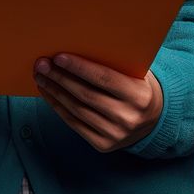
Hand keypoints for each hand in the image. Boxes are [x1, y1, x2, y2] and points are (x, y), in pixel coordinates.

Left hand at [33, 53, 162, 152]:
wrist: (153, 120)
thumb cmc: (137, 86)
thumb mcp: (135, 73)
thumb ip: (113, 63)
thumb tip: (75, 47)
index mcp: (139, 95)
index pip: (104, 78)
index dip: (79, 67)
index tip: (58, 57)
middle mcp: (128, 117)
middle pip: (86, 95)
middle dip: (60, 78)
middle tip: (42, 64)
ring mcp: (115, 134)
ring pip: (77, 110)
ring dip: (55, 91)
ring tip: (41, 76)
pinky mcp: (103, 145)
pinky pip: (74, 124)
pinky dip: (58, 107)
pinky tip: (48, 93)